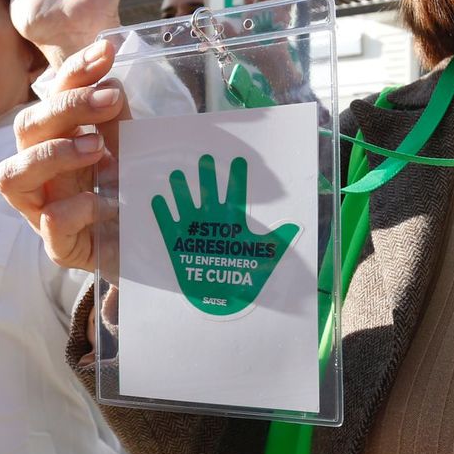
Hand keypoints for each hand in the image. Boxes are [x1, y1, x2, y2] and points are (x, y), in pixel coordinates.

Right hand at [0, 39, 127, 270]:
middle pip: (24, 129)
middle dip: (64, 108)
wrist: (155, 251)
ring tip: (97, 149)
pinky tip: (105, 202)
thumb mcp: (130, 147)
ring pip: (11, 176)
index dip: (74, 72)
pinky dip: (75, 208)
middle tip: (109, 102)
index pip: (52, 98)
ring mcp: (43, 212)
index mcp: (55, 142)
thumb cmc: (133, 195)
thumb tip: (108, 78)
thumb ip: (116, 116)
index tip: (106, 51)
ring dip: (52, 153)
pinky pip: (49, 225)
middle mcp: (41, 173)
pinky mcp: (60, 248)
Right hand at [151, 154, 299, 315]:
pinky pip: (168, 224)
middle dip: (208, 177)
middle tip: (206, 158)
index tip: (240, 161)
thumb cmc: (242, 272)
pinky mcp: (177, 242)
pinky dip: (163, 213)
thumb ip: (277, 239)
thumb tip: (295, 226)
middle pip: (209, 193)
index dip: (238, 178)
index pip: (236, 194)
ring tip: (177, 175)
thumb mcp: (263, 255)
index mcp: (231, 220)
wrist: (222, 295)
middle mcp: (211, 220)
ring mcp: (193, 229)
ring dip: (182, 191)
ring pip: (186, 204)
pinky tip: (158, 200)